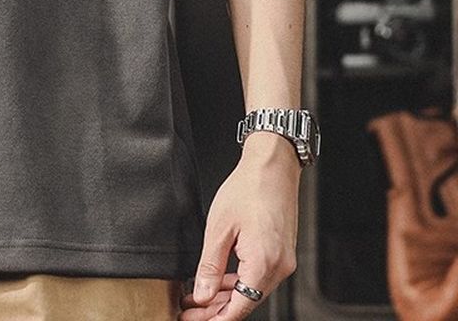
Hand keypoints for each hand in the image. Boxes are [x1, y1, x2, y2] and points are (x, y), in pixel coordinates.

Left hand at [179, 132, 300, 318]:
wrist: (273, 166)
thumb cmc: (248, 188)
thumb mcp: (219, 227)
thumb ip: (210, 265)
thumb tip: (203, 295)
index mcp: (264, 263)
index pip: (239, 308)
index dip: (214, 319)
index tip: (192, 320)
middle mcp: (279, 268)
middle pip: (246, 303)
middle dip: (216, 311)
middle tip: (189, 313)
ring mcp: (283, 261)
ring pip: (251, 291)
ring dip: (226, 298)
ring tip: (198, 300)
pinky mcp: (281, 253)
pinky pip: (257, 277)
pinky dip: (238, 283)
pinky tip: (219, 284)